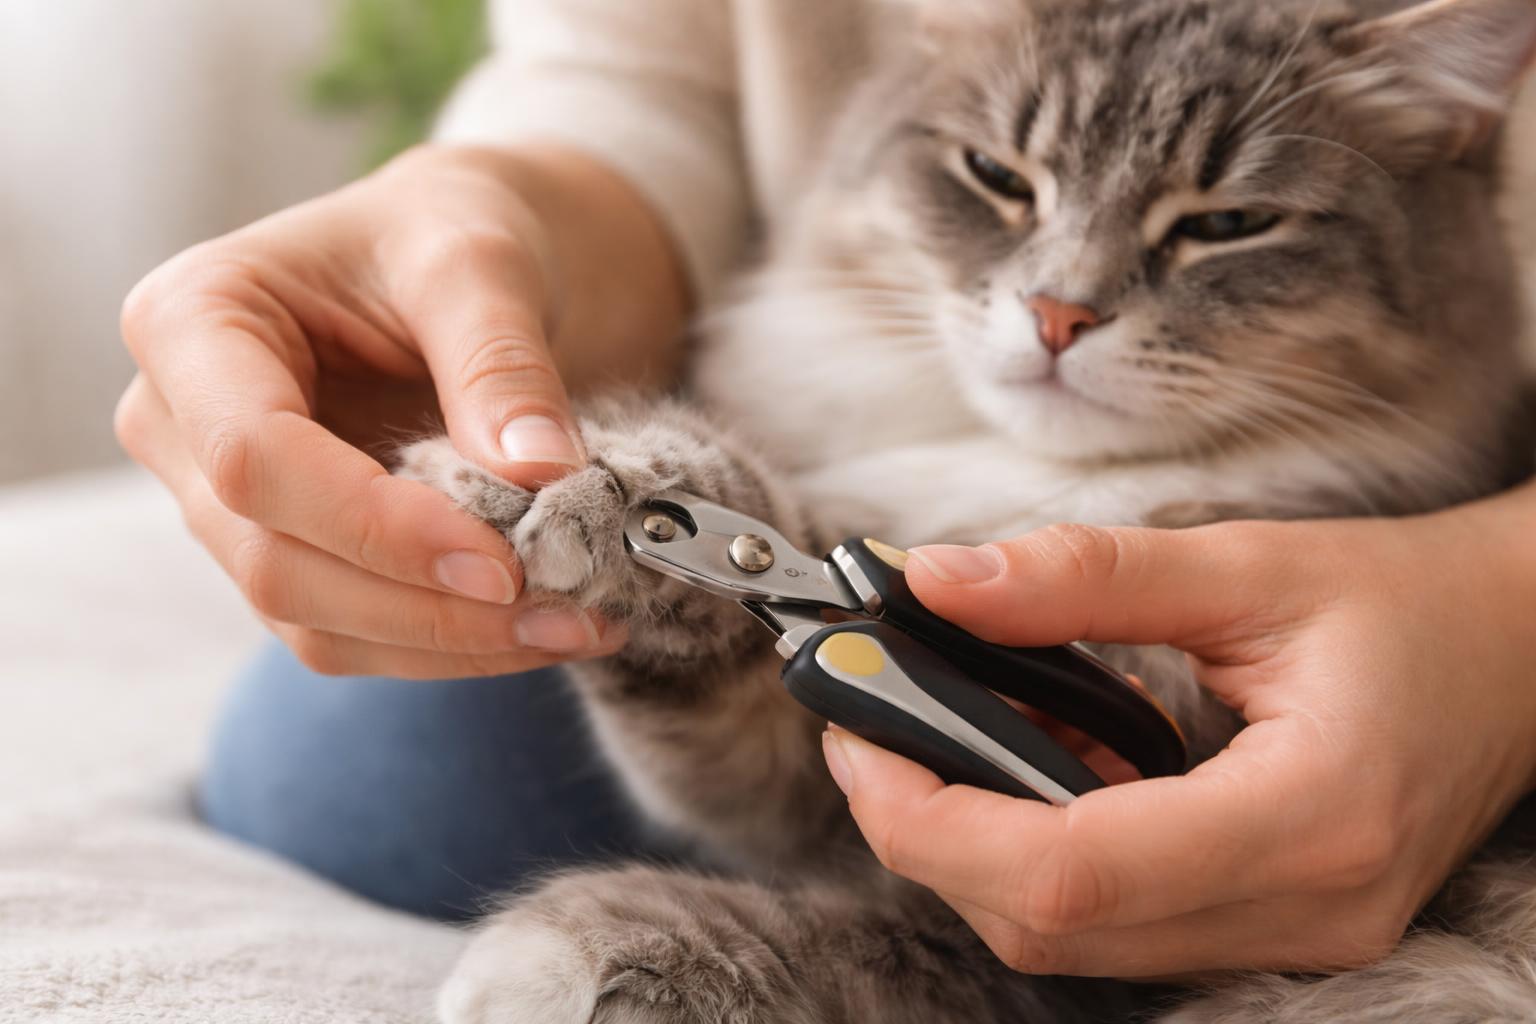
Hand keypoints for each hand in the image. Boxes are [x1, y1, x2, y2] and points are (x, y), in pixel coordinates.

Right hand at [115, 144, 687, 677]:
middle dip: (428, 604)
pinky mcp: (296, 552)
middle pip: (277, 560)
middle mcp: (184, 424)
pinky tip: (548, 626)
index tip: (502, 559)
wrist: (470, 260)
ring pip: (316, 620)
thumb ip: (500, 361)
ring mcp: (231, 503)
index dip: (377, 525)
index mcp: (193, 322)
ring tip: (580, 621)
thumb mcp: (481, 258)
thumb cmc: (453, 230)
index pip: (256, 458)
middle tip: (568, 607)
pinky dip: (454, 645)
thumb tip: (536, 475)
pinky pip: (358, 633)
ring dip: (452, 643)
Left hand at [822, 488, 1535, 977]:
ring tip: (960, 724)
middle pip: (1048, 922)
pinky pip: (1114, 918)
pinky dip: (1041, 845)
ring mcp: (1289, 934)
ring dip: (978, 838)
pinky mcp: (1267, 923)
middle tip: (873, 721)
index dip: (931, 815)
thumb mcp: (1247, 567)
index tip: (856, 733)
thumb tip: (935, 584)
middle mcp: (1302, 909)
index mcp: (1309, 818)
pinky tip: (1043, 754)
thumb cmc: (1404, 605)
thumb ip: (1084, 578)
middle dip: (927, 829)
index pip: (1070, 872)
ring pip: (1069, 934)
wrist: (1514, 655)